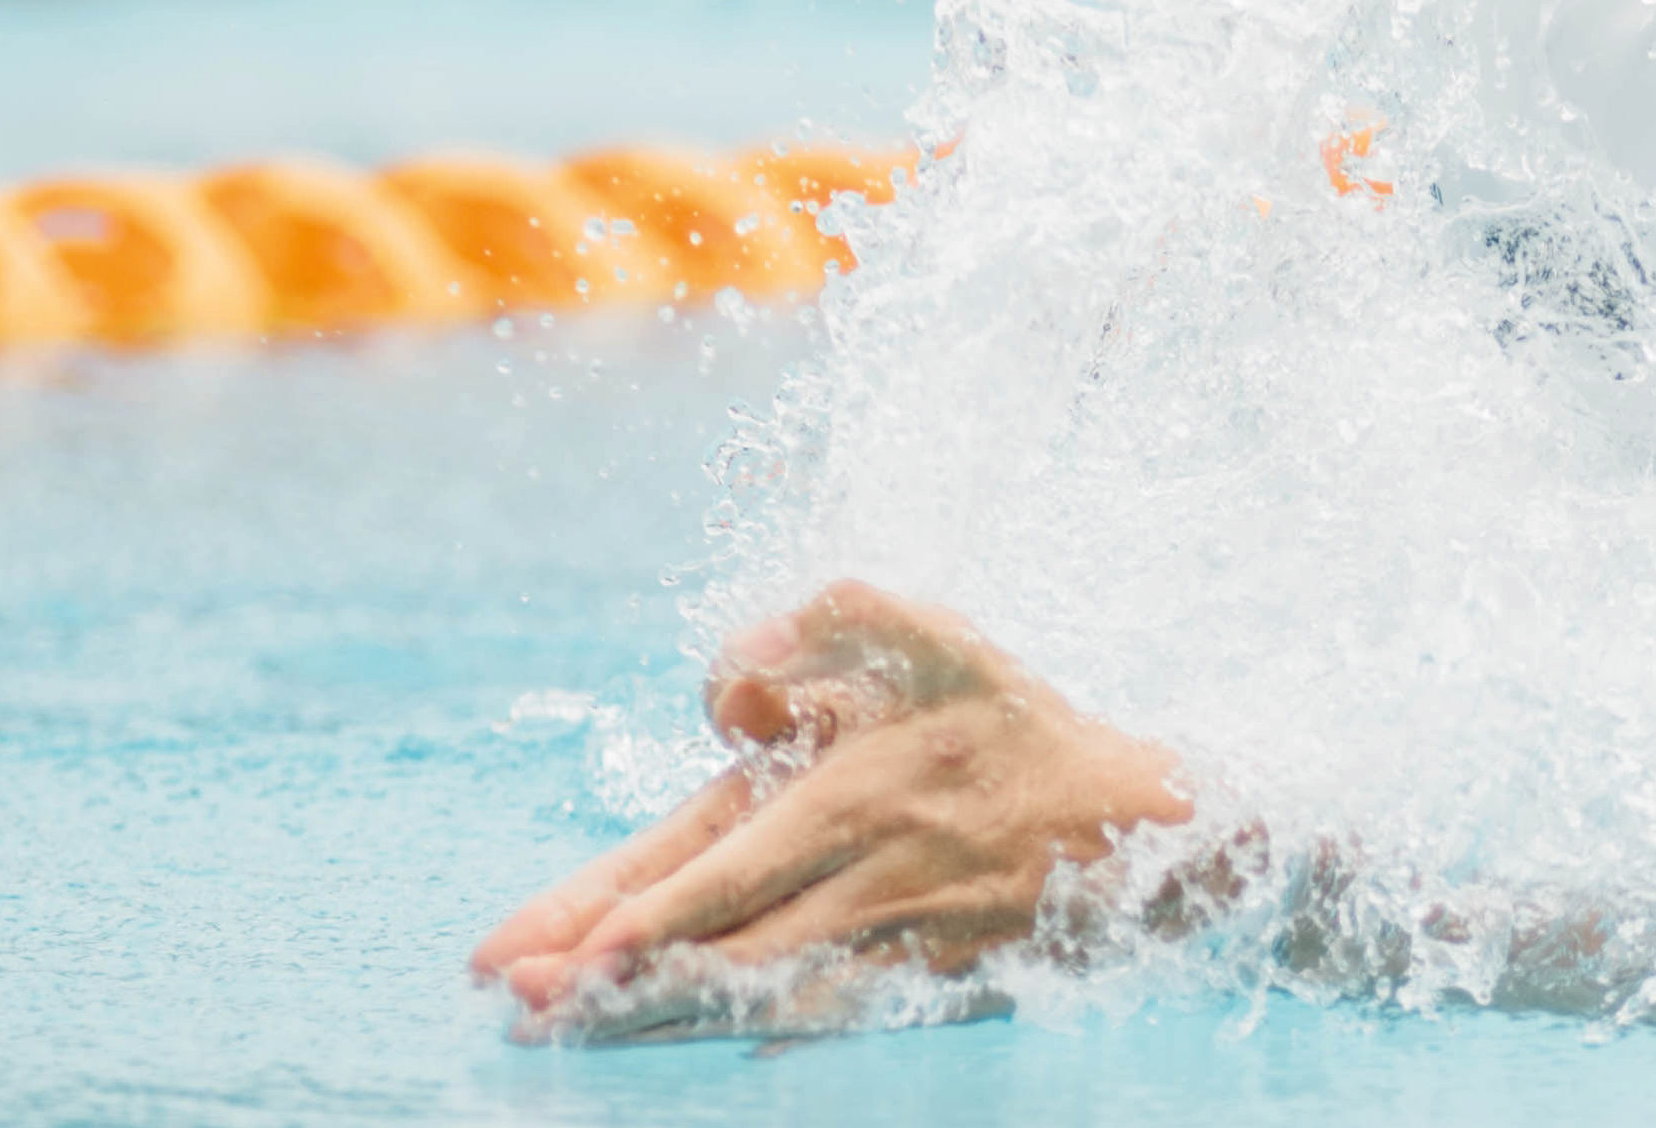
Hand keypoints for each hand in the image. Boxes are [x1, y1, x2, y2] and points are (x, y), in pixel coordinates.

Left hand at [469, 582, 1193, 1039]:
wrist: (1136, 825)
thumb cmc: (1018, 721)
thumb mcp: (937, 636)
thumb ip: (837, 616)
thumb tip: (733, 668)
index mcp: (849, 789)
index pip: (723, 858)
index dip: (644, 906)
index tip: (569, 945)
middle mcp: (857, 874)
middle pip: (715, 938)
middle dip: (612, 974)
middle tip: (519, 1001)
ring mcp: (884, 939)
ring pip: (750, 988)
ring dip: (652, 1012)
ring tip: (564, 1029)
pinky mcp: (910, 982)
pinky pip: (809, 1016)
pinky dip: (734, 1034)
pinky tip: (672, 1040)